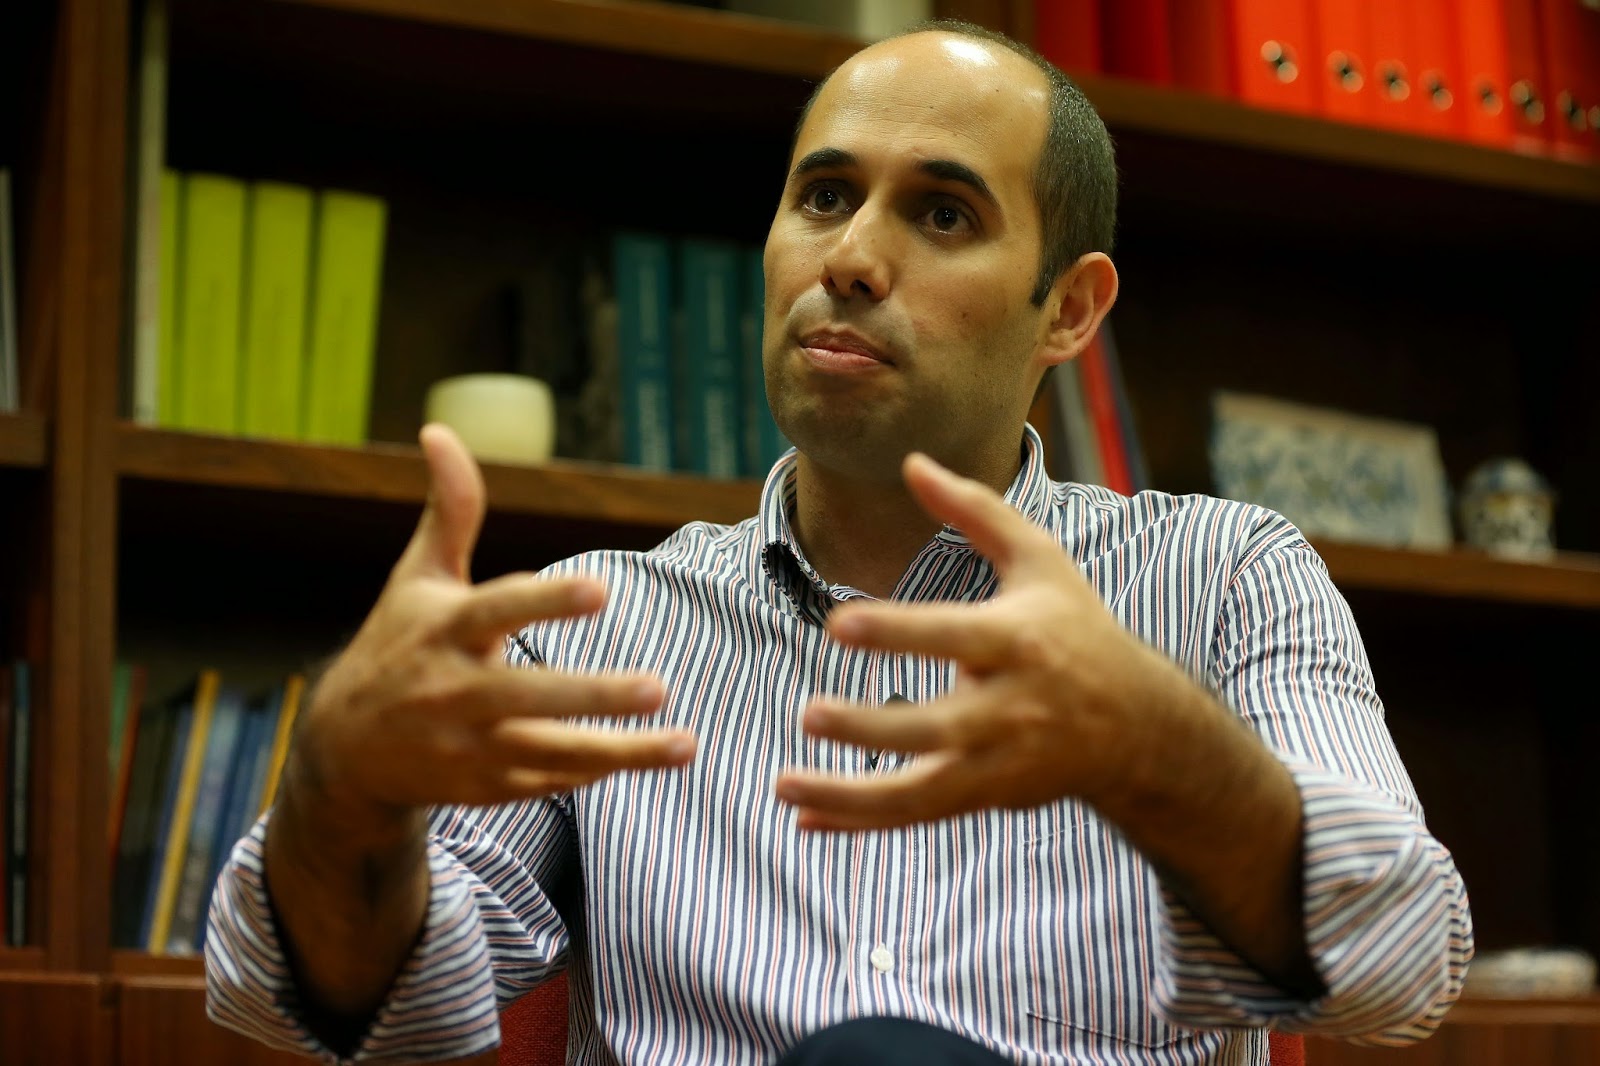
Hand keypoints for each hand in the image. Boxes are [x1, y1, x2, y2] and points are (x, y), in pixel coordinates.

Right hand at [296, 424, 695, 827]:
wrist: (344, 750)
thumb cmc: (398, 643)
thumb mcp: (417, 576)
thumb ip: (450, 510)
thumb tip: (439, 430)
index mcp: (443, 630)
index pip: (498, 611)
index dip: (547, 601)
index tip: (602, 589)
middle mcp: (453, 691)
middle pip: (528, 695)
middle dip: (594, 694)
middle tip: (658, 686)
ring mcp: (468, 746)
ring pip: (550, 752)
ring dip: (621, 752)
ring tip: (686, 744)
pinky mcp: (483, 787)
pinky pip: (547, 782)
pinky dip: (593, 772)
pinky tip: (644, 757)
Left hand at [775, 452, 1171, 830]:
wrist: (1140, 727)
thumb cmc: (1076, 629)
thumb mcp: (1041, 559)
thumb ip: (976, 510)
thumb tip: (912, 461)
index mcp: (1020, 642)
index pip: (953, 637)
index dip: (898, 633)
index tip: (838, 624)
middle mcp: (1012, 709)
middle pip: (936, 727)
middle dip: (872, 727)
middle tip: (810, 714)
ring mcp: (1000, 762)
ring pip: (921, 790)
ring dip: (851, 795)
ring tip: (785, 784)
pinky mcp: (989, 796)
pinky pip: (919, 815)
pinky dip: (862, 822)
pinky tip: (806, 818)